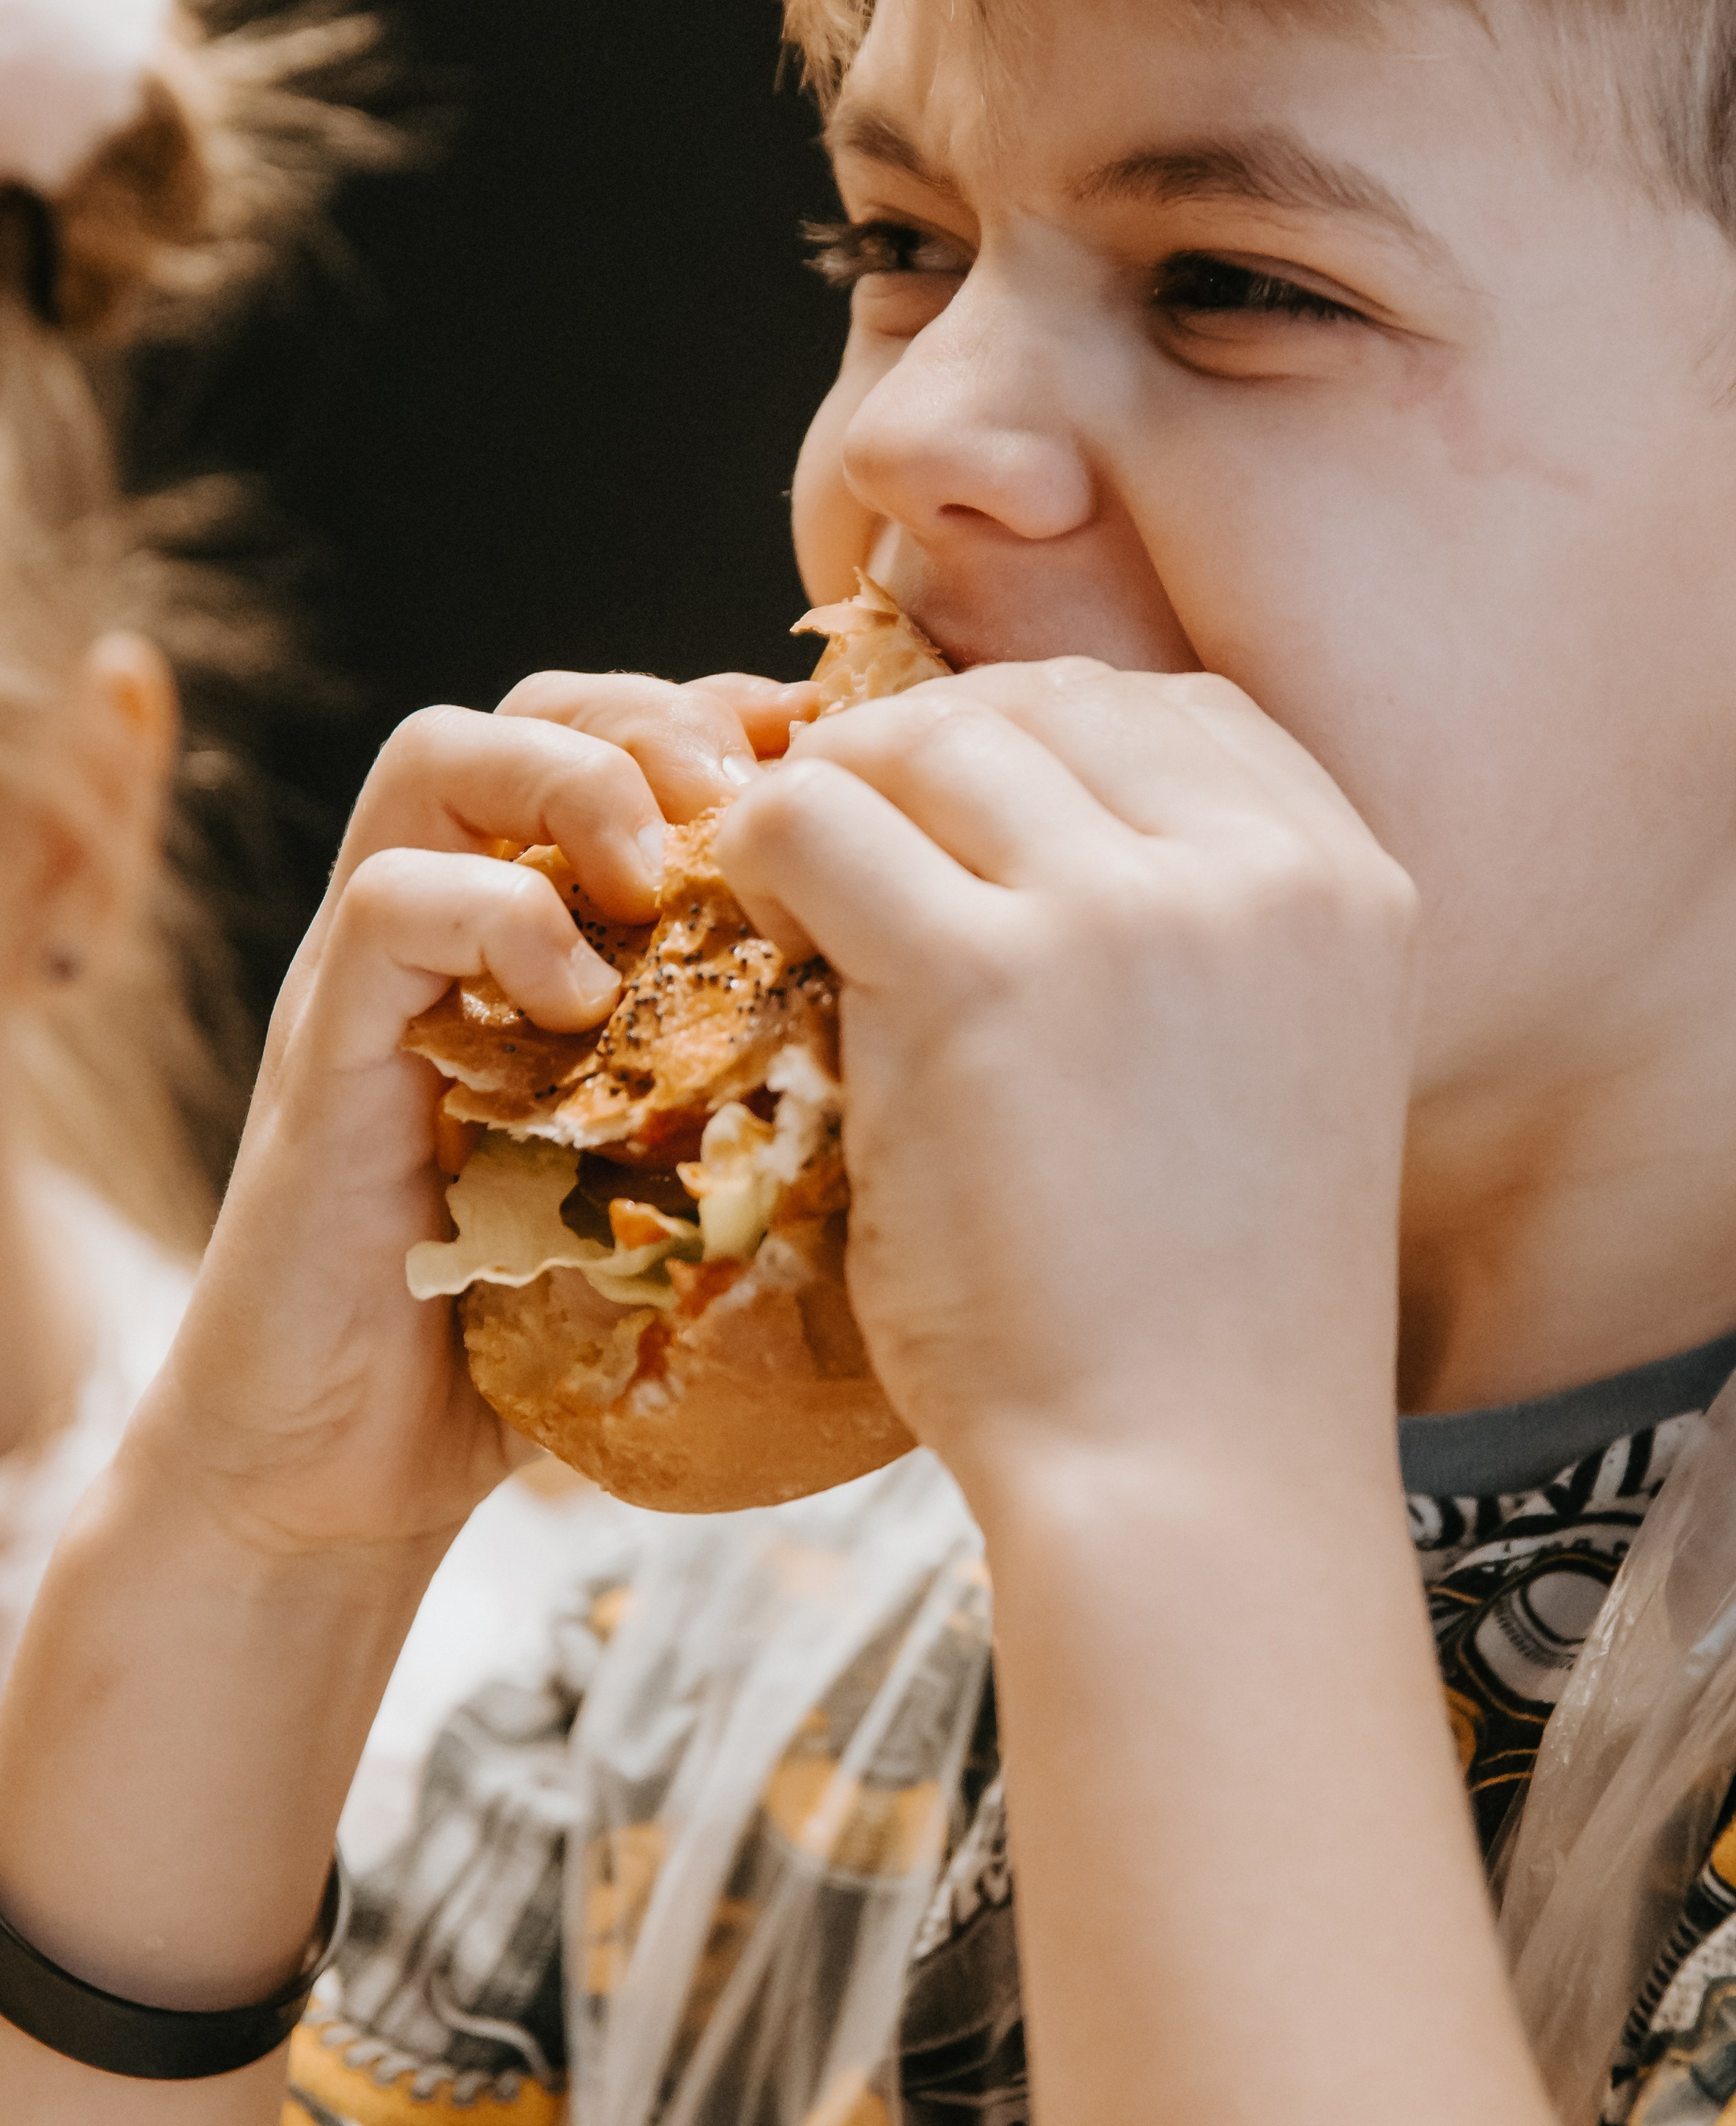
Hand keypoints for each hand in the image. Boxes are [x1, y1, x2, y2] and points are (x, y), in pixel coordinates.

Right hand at [139, 667, 816, 1563]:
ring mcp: (380, 976)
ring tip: (658, 868)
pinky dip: (494, 917)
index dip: (743, 723)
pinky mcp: (323, 1050)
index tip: (845, 775)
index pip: (642, 734)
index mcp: (558, 928)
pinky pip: (387, 905)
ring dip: (571, 778)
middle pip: (546, 704)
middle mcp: (461, 921)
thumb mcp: (700, 1183)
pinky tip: (578, 1004)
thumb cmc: (548, 1330)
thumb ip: (787, 1099)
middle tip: (756, 797)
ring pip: (440, 757)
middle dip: (661, 719)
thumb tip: (973, 1061)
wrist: (352, 1470)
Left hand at [713, 660, 1418, 1501]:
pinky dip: (770, 855)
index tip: (972, 818)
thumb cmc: (1214, 1308)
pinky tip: (764, 925)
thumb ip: (1204, 928)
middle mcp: (1260, 869)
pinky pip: (819, 825)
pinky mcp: (984, 976)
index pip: (1177, 710)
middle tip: (860, 844)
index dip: (1051, 742)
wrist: (1195, 1478)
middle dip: (932, 757)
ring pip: (924, 742)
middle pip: (1045, 706)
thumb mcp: (1277, 1067)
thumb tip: (1035, 814)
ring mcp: (1127, 911)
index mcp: (1349, 882)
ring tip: (804, 887)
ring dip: (845, 796)